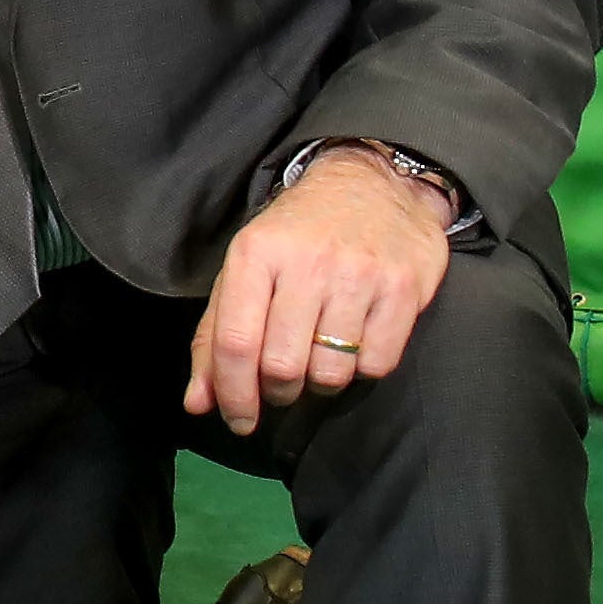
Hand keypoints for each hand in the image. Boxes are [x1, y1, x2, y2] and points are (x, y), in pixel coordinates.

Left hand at [184, 149, 454, 435]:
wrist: (372, 182)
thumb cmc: (297, 236)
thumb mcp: (245, 271)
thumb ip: (215, 338)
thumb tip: (199, 404)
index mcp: (256, 254)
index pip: (236, 344)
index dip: (233, 395)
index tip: (239, 421)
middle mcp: (308, 262)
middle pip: (283, 366)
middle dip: (279, 391)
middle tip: (284, 383)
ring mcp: (360, 274)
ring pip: (331, 372)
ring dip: (321, 381)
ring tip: (320, 356)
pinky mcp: (404, 288)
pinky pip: (376, 364)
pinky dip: (362, 368)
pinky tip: (356, 341)